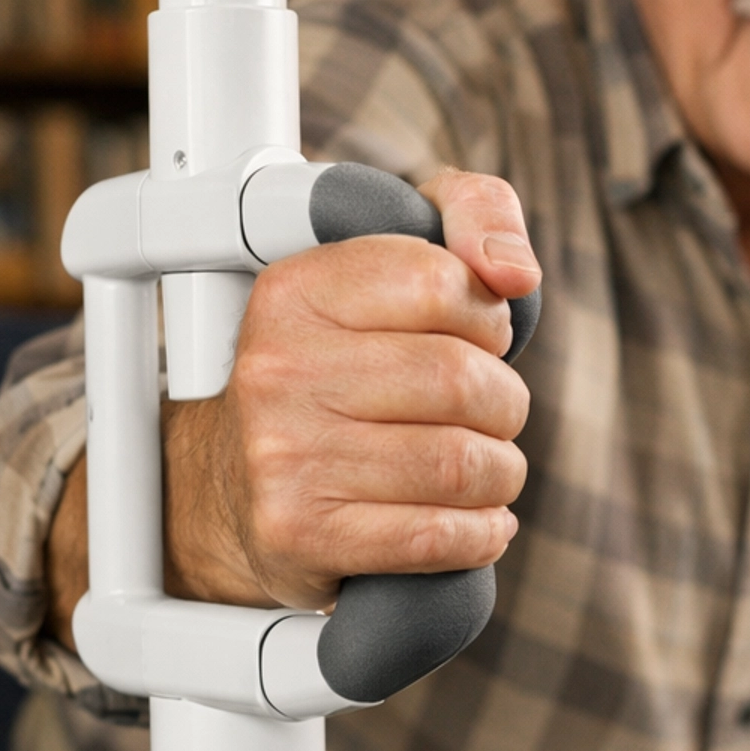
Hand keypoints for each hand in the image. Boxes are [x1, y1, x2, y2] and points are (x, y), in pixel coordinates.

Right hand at [46, 168, 539, 640]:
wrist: (235, 490)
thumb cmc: (342, 372)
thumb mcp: (390, 267)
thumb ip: (470, 213)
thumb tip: (514, 269)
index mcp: (294, 290)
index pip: (442, 282)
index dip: (487, 319)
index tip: (475, 340)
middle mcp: (276, 369)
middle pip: (462, 380)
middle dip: (504, 404)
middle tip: (488, 416)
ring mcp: (282, 456)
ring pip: (462, 464)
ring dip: (500, 473)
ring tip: (483, 471)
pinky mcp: (300, 534)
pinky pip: (437, 537)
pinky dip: (482, 533)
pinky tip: (474, 522)